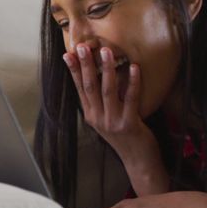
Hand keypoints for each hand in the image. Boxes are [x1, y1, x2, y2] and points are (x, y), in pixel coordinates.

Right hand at [65, 44, 167, 194]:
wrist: (138, 161)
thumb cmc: (125, 137)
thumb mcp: (107, 120)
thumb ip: (102, 103)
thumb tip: (99, 77)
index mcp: (90, 115)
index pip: (79, 89)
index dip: (74, 71)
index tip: (68, 54)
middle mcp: (98, 119)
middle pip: (89, 87)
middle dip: (86, 65)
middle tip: (83, 46)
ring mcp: (112, 122)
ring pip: (107, 91)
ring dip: (106, 69)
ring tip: (106, 51)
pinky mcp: (129, 124)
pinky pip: (130, 98)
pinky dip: (132, 82)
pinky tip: (134, 68)